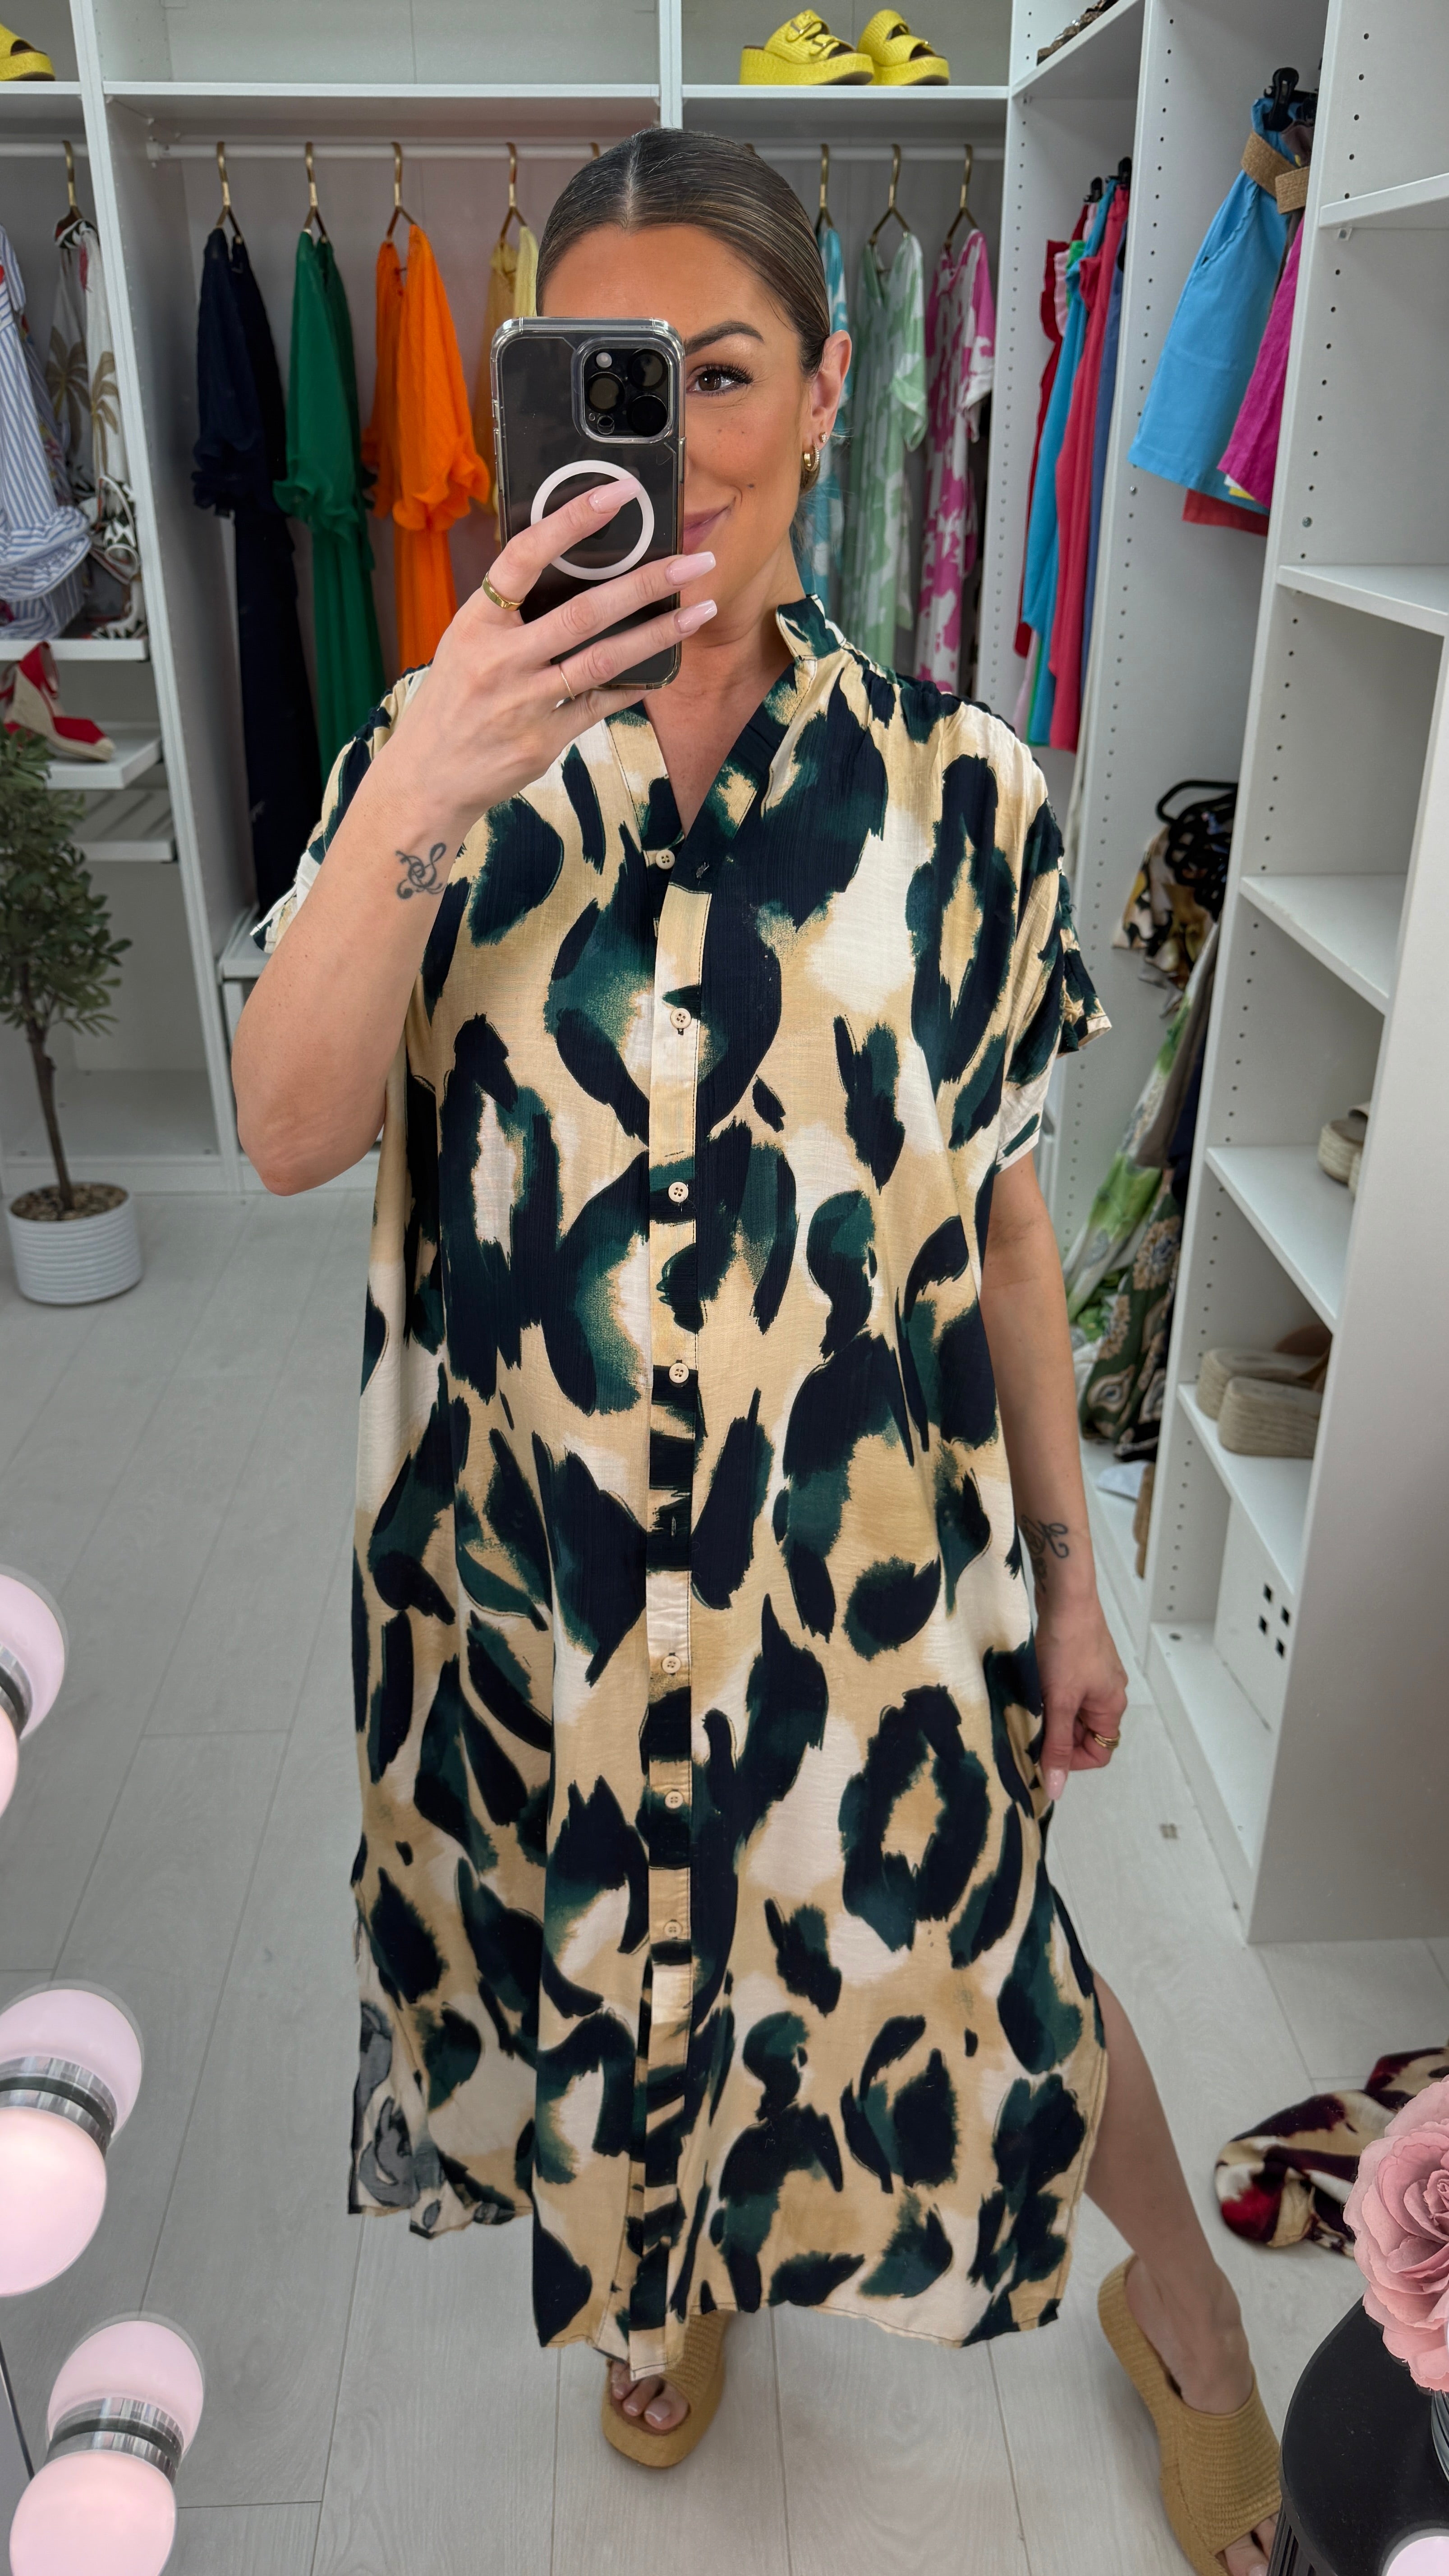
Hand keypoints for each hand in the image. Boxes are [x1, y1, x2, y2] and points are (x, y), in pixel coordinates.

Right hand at [373, 479, 716, 846]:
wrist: (429, 777)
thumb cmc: (453, 700)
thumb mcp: (466, 642)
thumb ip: (509, 609)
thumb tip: (567, 564)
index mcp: (478, 622)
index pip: (525, 557)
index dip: (572, 521)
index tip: (618, 494)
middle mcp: (501, 658)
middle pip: (583, 612)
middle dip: (644, 582)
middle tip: (693, 561)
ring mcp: (524, 702)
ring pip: (603, 660)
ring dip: (658, 634)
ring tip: (700, 610)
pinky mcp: (544, 739)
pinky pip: (600, 705)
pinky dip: (635, 685)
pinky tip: (665, 668)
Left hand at [1035, 1591, 1128, 1802]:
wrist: (1066, 1596)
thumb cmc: (1069, 1644)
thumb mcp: (1060, 1701)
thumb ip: (1057, 1745)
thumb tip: (1056, 1787)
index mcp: (1112, 1706)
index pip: (1099, 1753)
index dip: (1071, 1760)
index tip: (1044, 1753)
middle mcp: (1108, 1692)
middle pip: (1084, 1732)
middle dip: (1057, 1734)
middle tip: (1031, 1726)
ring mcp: (1094, 1675)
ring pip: (1072, 1711)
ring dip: (1051, 1713)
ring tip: (1031, 1702)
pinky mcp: (1079, 1661)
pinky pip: (1066, 1690)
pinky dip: (1049, 1694)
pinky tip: (1033, 1684)